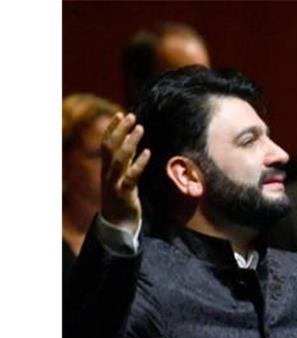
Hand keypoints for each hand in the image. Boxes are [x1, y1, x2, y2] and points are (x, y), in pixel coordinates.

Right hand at [100, 112, 150, 231]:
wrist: (116, 223)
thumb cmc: (120, 197)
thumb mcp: (122, 175)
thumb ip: (126, 160)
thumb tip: (132, 142)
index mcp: (107, 167)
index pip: (106, 143)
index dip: (112, 128)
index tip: (120, 114)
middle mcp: (108, 172)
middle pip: (110, 147)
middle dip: (120, 130)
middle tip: (131, 116)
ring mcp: (115, 182)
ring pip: (119, 158)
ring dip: (129, 142)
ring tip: (140, 128)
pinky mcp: (124, 193)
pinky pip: (131, 175)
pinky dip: (139, 162)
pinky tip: (147, 152)